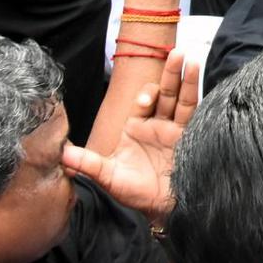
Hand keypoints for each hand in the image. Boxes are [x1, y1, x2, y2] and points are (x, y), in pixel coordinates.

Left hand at [62, 51, 197, 221]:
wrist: (163, 209)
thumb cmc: (136, 193)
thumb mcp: (109, 176)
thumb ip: (88, 163)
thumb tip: (62, 155)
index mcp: (137, 128)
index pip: (142, 102)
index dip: (145, 96)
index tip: (145, 101)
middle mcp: (158, 124)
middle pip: (165, 93)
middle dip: (169, 74)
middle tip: (175, 53)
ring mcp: (176, 129)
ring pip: (181, 98)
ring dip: (186, 79)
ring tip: (190, 58)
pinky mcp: (191, 136)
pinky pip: (195, 113)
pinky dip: (196, 95)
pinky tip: (200, 80)